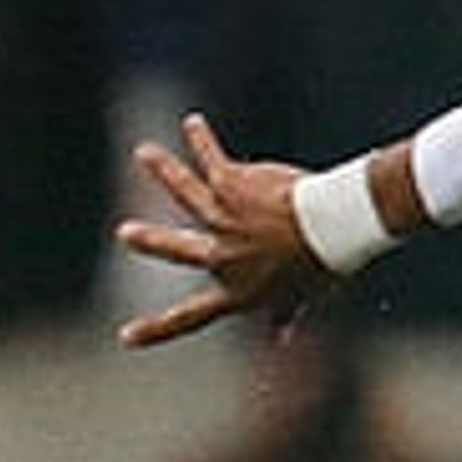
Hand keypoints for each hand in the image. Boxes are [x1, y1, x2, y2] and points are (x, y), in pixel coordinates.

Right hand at [114, 112, 329, 346]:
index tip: (127, 338)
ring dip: (163, 170)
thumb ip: (284, 312)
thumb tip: (280, 338)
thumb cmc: (326, 263)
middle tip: (124, 233)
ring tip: (145, 153)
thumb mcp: (302, 296)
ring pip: (184, 191)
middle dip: (150, 240)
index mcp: (239, 292)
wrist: (336, 228)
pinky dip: (201, 140)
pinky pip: (210, 159)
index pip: (191, 317)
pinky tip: (194, 124)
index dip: (158, 329)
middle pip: (177, 249)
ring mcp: (223, 220)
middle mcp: (224, 258)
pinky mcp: (231, 185)